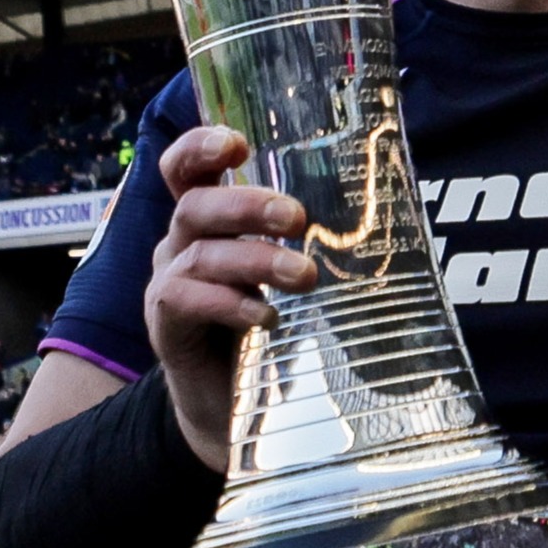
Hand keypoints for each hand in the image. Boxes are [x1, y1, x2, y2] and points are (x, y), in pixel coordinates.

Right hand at [144, 125, 312, 472]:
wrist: (232, 403)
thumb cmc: (266, 323)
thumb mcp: (284, 273)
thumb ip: (305, 241)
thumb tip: (381, 210)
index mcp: (206, 220)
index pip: (185, 169)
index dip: (200, 147)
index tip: (236, 143)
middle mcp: (178, 243)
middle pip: (195, 205)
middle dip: (247, 205)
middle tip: (298, 218)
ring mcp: (167, 284)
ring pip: (200, 254)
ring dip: (255, 260)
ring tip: (304, 277)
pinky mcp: (165, 327)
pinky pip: (184, 301)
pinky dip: (229, 304)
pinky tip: (267, 316)